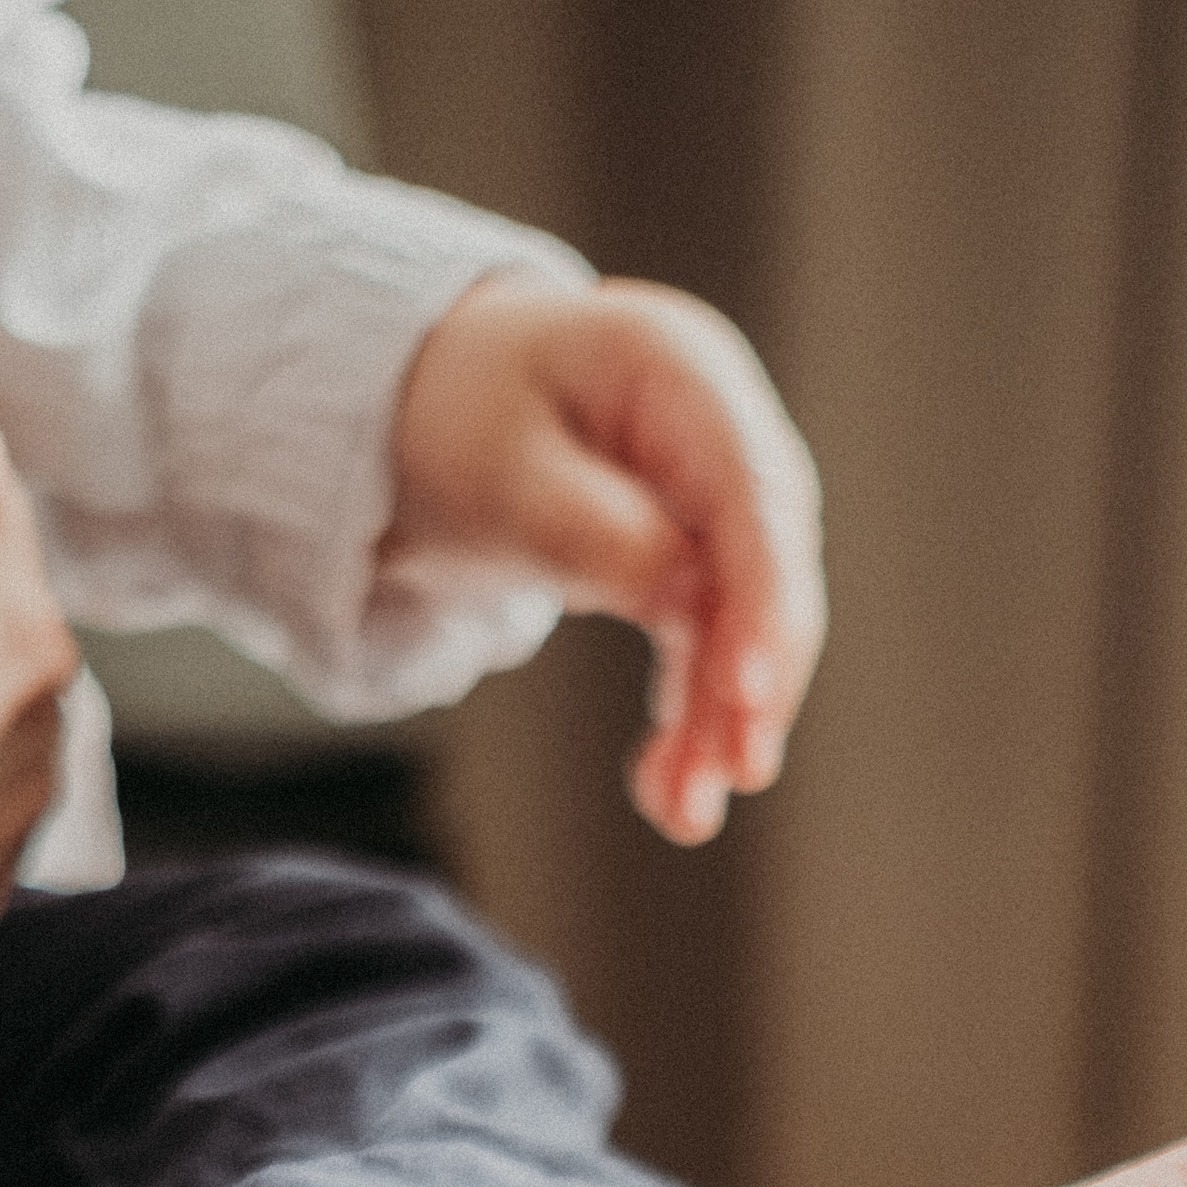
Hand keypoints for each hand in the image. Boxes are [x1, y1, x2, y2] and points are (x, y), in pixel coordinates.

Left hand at [383, 274, 825, 843]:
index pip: (752, 495)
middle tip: (737, 773)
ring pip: (740, 626)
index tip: (747, 692)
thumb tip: (688, 597)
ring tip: (686, 814)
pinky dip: (688, 724)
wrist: (418, 412)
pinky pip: (702, 653)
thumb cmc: (455, 417)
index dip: (761, 597)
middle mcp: (719, 434)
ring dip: (720, 725)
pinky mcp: (689, 565)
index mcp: (681, 372)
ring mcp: (710, 502)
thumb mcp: (499, 468)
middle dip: (753, 681)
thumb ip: (592, 526)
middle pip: (767, 567)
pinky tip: (668, 795)